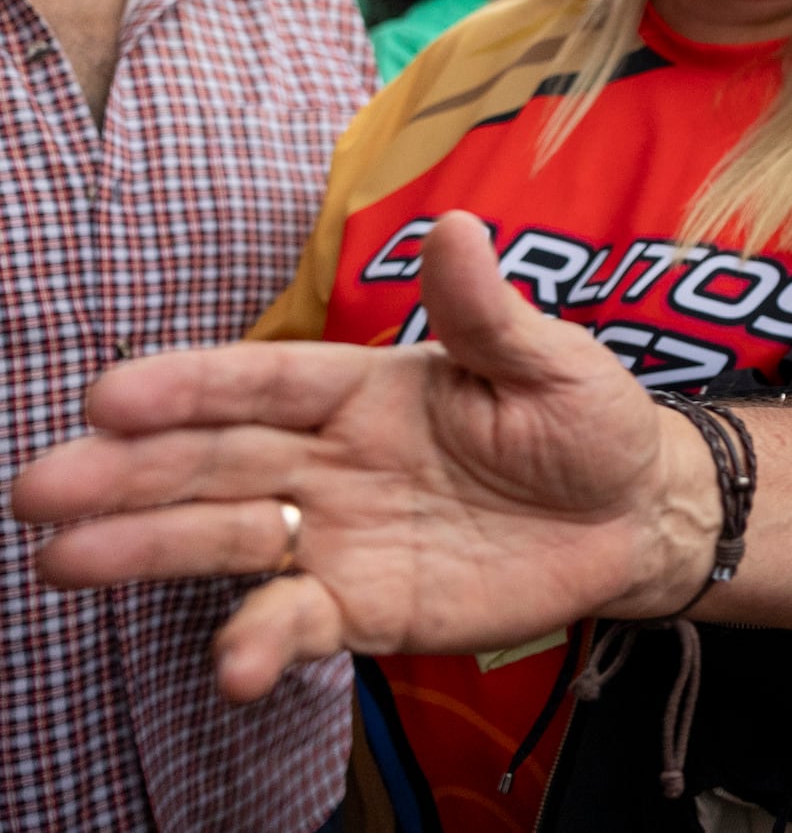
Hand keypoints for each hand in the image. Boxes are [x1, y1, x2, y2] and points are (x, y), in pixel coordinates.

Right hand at [8, 213, 715, 701]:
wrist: (634, 515)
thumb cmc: (586, 421)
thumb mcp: (549, 360)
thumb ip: (486, 312)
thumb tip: (454, 225)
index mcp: (365, 388)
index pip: (262, 382)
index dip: (189, 387)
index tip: (110, 396)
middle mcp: (332, 459)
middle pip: (215, 461)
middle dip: (127, 473)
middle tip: (39, 487)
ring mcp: (341, 535)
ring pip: (228, 540)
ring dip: (148, 552)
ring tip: (66, 562)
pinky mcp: (366, 607)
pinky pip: (299, 623)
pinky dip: (261, 642)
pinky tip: (232, 664)